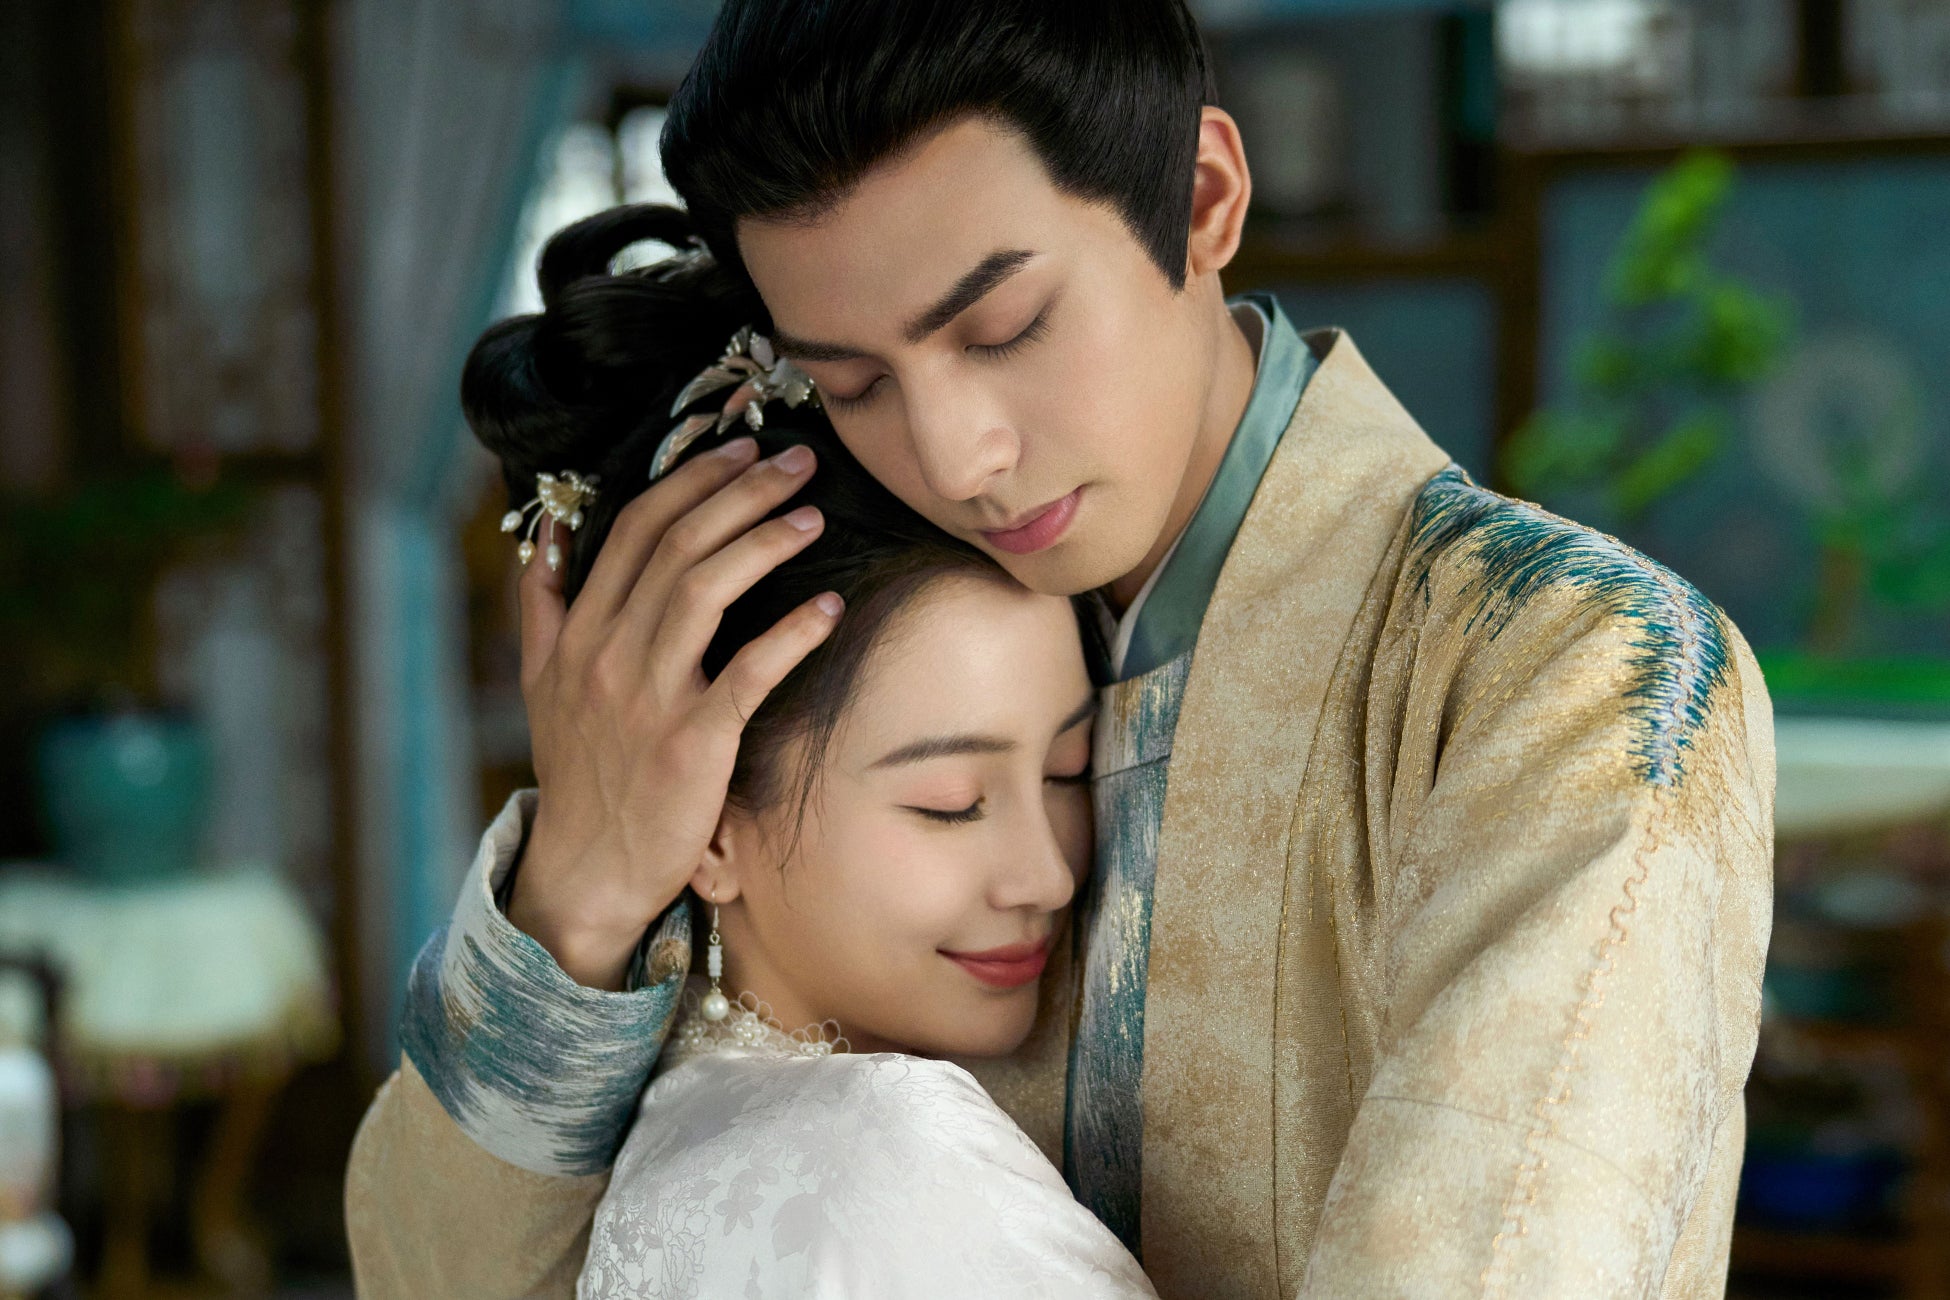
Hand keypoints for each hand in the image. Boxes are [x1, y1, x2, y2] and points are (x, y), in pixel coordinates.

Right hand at [505, 437, 840, 988]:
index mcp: (578, 632)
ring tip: (813, 513)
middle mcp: (608, 654)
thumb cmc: (579, 773)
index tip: (739, 448)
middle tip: (795, 459)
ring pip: (705, 592)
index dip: (690, 479)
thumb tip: (548, 530)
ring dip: (764, 543)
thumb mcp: (540, 684)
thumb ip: (544, 604)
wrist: (588, 869)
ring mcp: (649, 698)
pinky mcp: (692, 743)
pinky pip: (748, 674)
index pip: (634, 530)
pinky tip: (829, 608)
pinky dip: (791, 636)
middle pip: (677, 546)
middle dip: (739, 491)